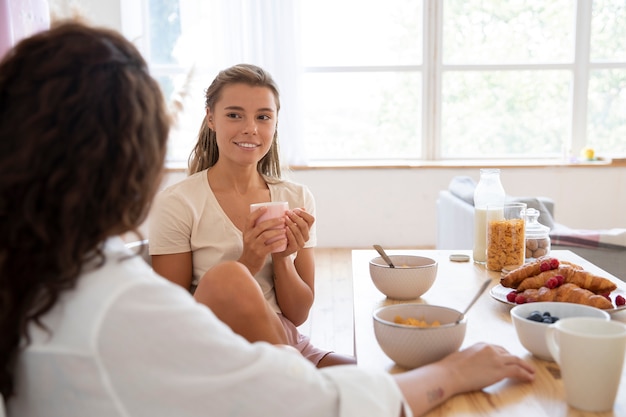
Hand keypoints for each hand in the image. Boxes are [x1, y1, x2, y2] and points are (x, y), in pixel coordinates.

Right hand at [240, 207, 285, 273]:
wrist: (248, 264)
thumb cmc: (252, 248)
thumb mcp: (250, 237)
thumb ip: (256, 229)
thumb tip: (268, 216)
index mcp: (246, 232)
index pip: (249, 219)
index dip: (257, 212)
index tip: (266, 207)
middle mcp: (248, 237)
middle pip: (261, 226)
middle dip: (273, 221)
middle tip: (283, 219)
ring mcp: (254, 246)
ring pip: (266, 235)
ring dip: (277, 231)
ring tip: (285, 229)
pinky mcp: (260, 253)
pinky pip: (270, 246)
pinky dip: (278, 242)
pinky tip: (284, 240)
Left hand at [278, 208, 314, 256]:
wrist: (277, 247)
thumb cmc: (283, 232)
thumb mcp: (289, 222)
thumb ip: (295, 216)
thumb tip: (303, 207)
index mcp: (306, 228)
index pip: (311, 219)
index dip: (304, 213)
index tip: (295, 210)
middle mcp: (306, 236)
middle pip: (304, 225)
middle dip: (295, 217)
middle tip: (287, 213)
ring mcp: (301, 243)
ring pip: (298, 232)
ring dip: (291, 224)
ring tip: (284, 219)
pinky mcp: (294, 249)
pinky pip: (294, 240)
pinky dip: (289, 233)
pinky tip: (285, 228)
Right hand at [394, 342, 534, 416]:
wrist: (449, 374)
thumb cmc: (450, 368)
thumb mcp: (462, 357)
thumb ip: (473, 358)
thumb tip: (474, 365)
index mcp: (481, 344)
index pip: (498, 348)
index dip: (506, 356)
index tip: (509, 360)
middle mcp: (490, 349)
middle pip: (509, 354)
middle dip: (517, 360)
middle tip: (524, 366)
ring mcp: (496, 359)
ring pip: (517, 361)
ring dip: (526, 367)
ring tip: (531, 372)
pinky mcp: (500, 370)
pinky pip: (517, 371)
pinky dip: (525, 375)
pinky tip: (529, 378)